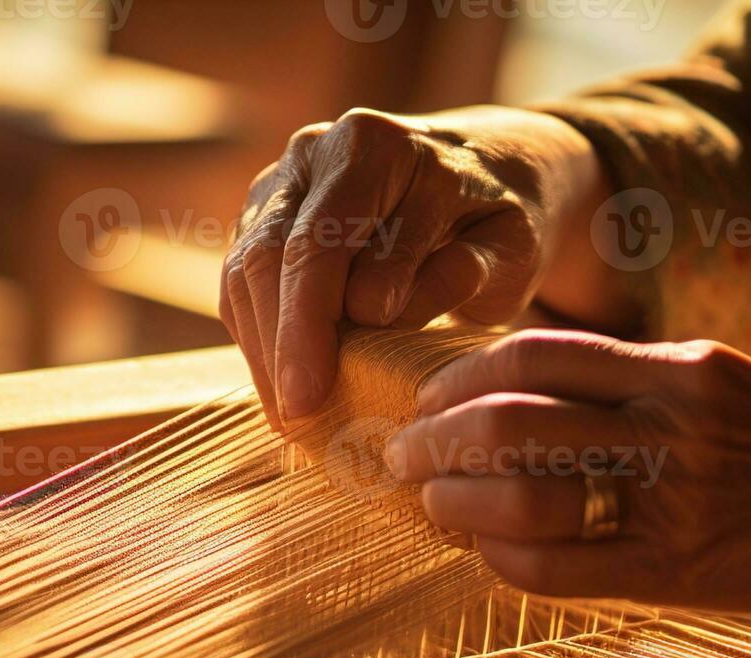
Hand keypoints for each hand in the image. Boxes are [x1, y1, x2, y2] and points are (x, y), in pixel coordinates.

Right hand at [220, 106, 601, 423]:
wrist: (481, 174)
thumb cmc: (497, 219)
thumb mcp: (508, 245)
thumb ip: (458, 270)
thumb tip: (376, 307)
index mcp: (378, 146)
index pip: (324, 239)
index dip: (311, 321)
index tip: (314, 393)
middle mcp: (318, 152)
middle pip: (271, 254)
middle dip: (279, 343)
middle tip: (293, 417)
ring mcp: (283, 182)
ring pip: (245, 270)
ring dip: (263, 349)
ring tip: (288, 416)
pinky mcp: (264, 216)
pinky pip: (242, 282)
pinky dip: (259, 338)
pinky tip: (282, 387)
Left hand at [383, 330, 750, 608]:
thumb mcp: (724, 382)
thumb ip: (635, 383)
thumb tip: (529, 395)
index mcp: (676, 367)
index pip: (534, 352)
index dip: (458, 376)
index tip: (427, 397)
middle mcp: (669, 423)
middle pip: (507, 417)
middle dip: (432, 439)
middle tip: (401, 456)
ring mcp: (673, 498)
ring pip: (522, 490)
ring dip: (454, 498)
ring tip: (430, 503)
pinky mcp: (678, 569)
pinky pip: (560, 567)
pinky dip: (502, 559)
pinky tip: (486, 553)